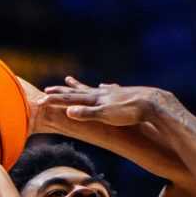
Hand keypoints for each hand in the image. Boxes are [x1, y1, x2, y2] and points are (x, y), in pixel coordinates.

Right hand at [37, 76, 176, 132]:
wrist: (153, 103)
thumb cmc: (129, 113)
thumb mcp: (106, 115)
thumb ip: (87, 113)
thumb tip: (68, 111)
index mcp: (96, 99)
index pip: (71, 98)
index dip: (56, 99)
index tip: (42, 99)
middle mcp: (102, 93)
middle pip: (78, 91)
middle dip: (63, 91)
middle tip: (49, 88)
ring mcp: (113, 92)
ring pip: (92, 88)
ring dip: (80, 86)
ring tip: (70, 80)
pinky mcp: (124, 94)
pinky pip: (110, 89)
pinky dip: (104, 87)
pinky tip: (106, 85)